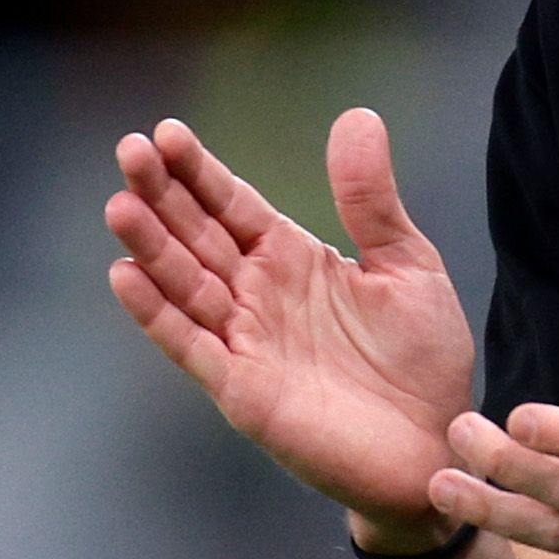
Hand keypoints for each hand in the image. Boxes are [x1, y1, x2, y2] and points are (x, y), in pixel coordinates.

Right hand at [104, 111, 475, 545]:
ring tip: (120, 204)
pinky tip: (125, 276)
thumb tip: (355, 115)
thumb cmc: (423, 359)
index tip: (165, 131)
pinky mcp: (244, 391)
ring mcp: (247, 342)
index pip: (233, 205)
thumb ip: (371, 199)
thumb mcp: (407, 263)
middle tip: (129, 150)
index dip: (199, 171)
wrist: (438, 443)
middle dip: (162, 194)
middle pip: (198, 236)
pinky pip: (192, 346)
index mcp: (294, 259)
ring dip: (151, 246)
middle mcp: (260, 296)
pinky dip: (157, 314)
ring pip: (185, 284)